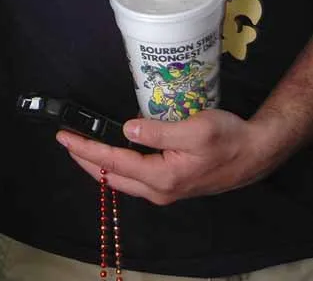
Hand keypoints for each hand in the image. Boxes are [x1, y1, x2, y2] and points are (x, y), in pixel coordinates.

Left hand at [56, 108, 286, 204]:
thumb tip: (127, 129)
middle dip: (84, 159)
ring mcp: (165, 190)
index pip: (113, 163)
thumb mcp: (195, 129)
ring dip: (98, 164)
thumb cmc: (228, 138)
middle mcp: (159, 190)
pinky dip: (115, 166)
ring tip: (80, 146)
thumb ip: (159, 131)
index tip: (64, 137)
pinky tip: (110, 155)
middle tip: (64, 140)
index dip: (86, 148)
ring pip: (121, 180)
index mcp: (162, 177)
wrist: (254, 153)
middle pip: (111, 177)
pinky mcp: (170, 184)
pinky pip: (133, 178)